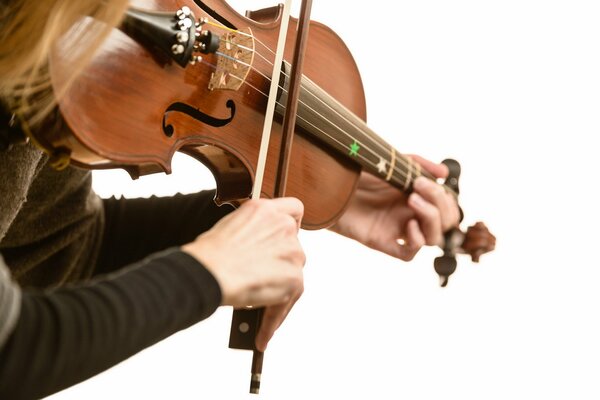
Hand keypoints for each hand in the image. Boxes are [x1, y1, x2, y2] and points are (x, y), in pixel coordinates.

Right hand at [182, 197, 305, 350]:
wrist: (208, 271)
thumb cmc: (208, 255)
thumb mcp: (230, 228)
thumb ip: (253, 233)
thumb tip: (257, 253)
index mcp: (265, 209)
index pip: (295, 208)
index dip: (292, 224)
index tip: (284, 238)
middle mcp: (283, 226)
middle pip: (293, 248)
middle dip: (279, 267)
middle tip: (262, 284)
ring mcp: (292, 251)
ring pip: (292, 275)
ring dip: (277, 294)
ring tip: (258, 317)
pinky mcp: (295, 277)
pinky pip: (288, 301)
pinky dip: (274, 318)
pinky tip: (261, 334)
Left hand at [330, 155, 459, 260]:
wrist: (325, 184)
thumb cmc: (353, 173)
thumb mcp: (388, 162)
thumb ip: (417, 164)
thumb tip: (445, 173)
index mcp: (414, 195)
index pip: (447, 205)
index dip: (444, 196)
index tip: (422, 180)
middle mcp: (409, 213)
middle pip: (446, 222)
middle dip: (440, 205)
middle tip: (417, 188)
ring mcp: (397, 228)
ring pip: (433, 238)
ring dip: (431, 219)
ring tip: (411, 201)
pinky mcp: (382, 241)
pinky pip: (408, 254)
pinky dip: (415, 242)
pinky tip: (407, 226)